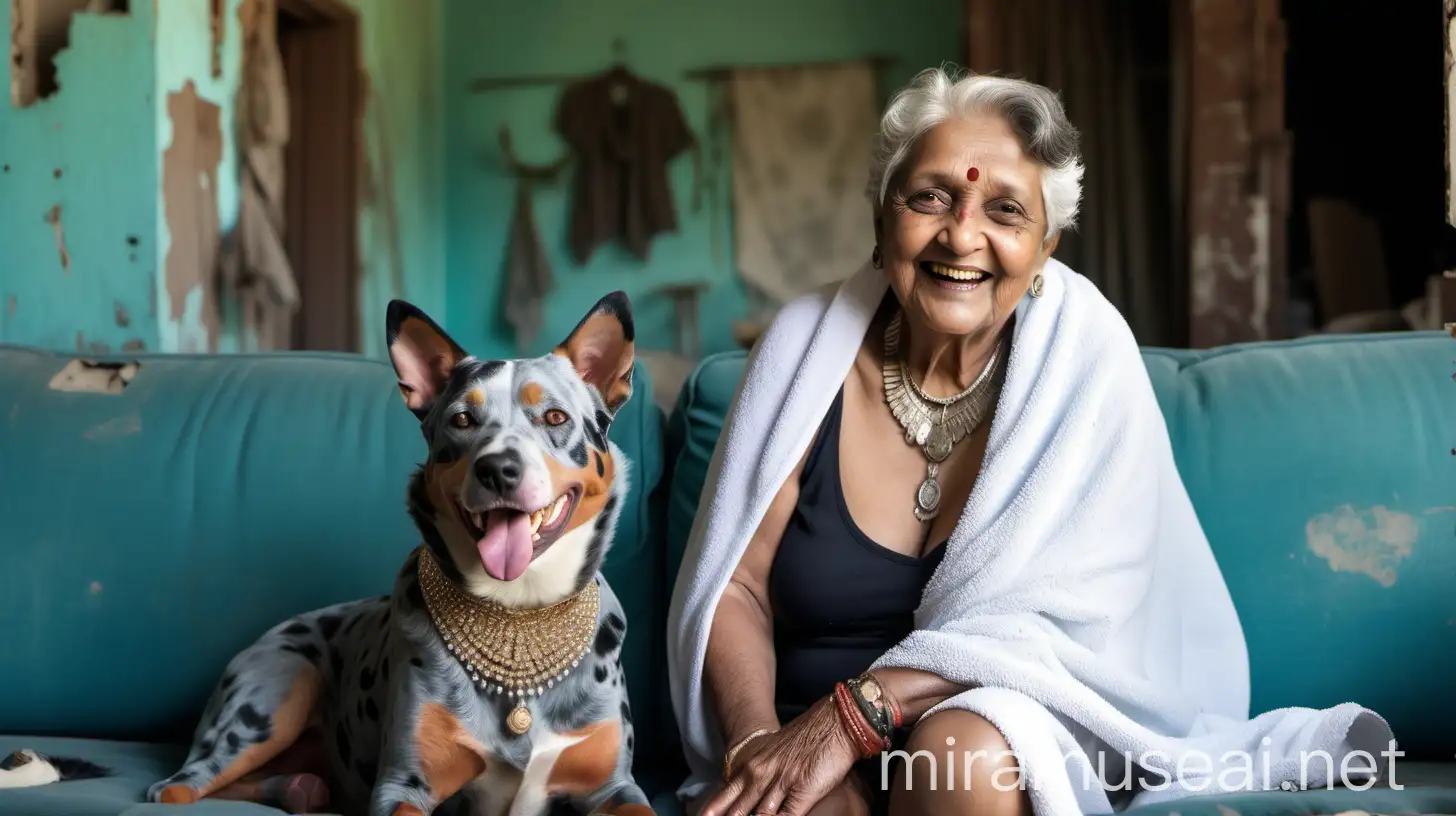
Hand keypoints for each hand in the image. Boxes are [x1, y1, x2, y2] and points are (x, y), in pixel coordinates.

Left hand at [702, 696, 859, 815]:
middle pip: (737, 809)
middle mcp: (762, 774)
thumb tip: (757, 797)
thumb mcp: (777, 754)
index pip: (726, 794)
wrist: (835, 721)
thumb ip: (763, 775)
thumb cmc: (809, 738)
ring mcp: (780, 783)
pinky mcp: (802, 792)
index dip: (713, 810)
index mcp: (753, 765)